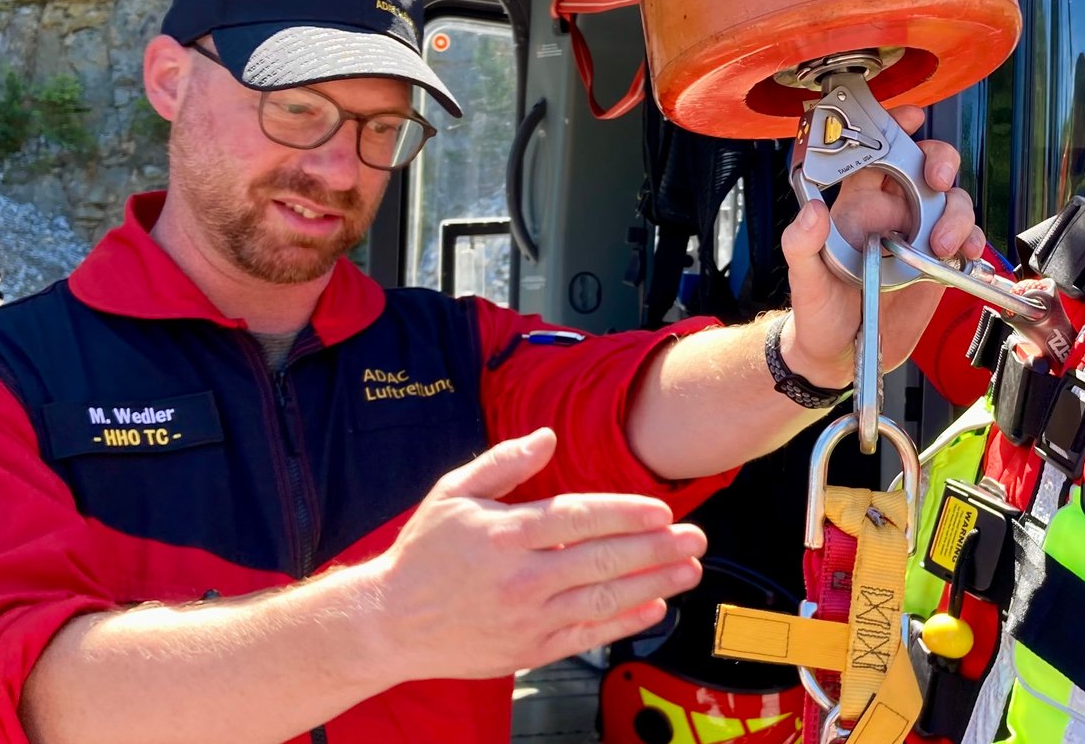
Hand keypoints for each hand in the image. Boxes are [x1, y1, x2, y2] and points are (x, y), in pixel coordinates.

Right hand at [356, 430, 704, 681]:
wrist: (389, 623)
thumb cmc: (422, 556)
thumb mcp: (452, 493)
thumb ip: (504, 463)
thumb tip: (547, 436)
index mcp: (505, 534)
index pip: (579, 517)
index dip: (626, 512)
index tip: (662, 510)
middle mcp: (521, 577)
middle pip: (603, 559)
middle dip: (656, 548)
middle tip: (695, 538)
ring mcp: (527, 617)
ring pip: (604, 600)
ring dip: (653, 584)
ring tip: (688, 570)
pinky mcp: (529, 650)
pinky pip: (587, 636)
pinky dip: (624, 623)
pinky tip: (654, 608)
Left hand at [777, 105, 984, 389]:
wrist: (840, 356)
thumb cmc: (816, 310)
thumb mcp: (802, 278)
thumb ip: (802, 244)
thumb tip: (812, 212)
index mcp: (857, 204)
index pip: (878, 152)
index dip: (896, 127)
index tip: (911, 117)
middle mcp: (893, 213)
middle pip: (926, 167)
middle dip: (939, 161)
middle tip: (937, 180)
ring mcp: (920, 237)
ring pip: (953, 203)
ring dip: (957, 215)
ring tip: (942, 246)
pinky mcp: (939, 265)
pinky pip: (966, 243)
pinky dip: (973, 243)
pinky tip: (966, 256)